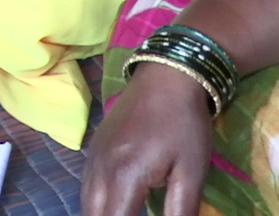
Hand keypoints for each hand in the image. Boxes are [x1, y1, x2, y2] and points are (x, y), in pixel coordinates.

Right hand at [82, 61, 217, 215]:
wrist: (167, 76)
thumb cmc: (184, 124)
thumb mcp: (192, 173)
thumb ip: (180, 212)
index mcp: (124, 178)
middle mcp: (99, 171)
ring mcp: (92, 159)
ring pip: (86, 206)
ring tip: (127, 214)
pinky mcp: (93, 151)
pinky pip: (87, 190)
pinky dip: (98, 207)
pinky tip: (116, 210)